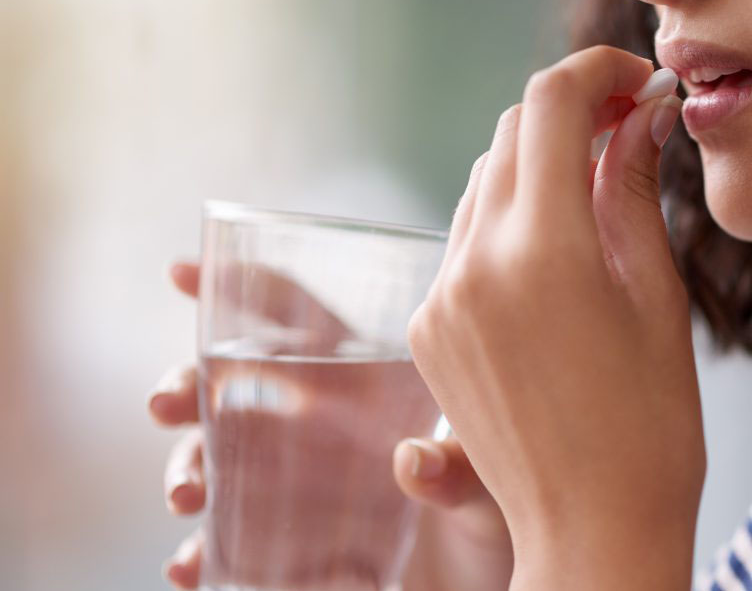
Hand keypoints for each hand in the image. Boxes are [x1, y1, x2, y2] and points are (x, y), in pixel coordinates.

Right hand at [148, 261, 512, 590]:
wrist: (494, 586)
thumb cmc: (505, 514)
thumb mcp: (492, 490)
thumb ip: (461, 474)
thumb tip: (412, 463)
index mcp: (367, 386)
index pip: (300, 320)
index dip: (242, 291)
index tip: (182, 273)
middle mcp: (324, 427)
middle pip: (234, 387)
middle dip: (186, 386)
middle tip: (164, 405)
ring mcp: (301, 485)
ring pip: (218, 460)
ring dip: (186, 470)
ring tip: (185, 499)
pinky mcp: (292, 544)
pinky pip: (231, 541)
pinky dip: (202, 552)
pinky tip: (193, 565)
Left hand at [407, 46, 704, 590]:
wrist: (593, 531)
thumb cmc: (650, 426)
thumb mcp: (656, 296)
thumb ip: (636, 189)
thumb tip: (642, 113)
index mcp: (544, 253)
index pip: (551, 105)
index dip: (596, 73)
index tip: (634, 80)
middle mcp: (475, 265)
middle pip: (511, 133)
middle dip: (569, 115)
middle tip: (626, 126)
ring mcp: (441, 299)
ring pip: (484, 184)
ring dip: (538, 167)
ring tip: (597, 192)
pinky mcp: (428, 329)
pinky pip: (465, 240)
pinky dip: (509, 222)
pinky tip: (556, 255)